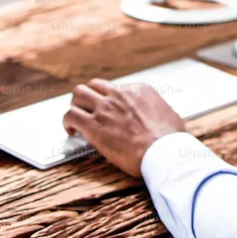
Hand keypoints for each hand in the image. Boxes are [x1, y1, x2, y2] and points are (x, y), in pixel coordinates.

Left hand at [61, 79, 186, 176]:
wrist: (162, 151)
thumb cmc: (169, 139)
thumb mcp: (169, 114)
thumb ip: (157, 110)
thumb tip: (158, 116)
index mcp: (138, 90)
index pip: (114, 87)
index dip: (108, 100)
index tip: (108, 110)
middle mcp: (118, 94)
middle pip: (92, 86)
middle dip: (87, 97)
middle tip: (87, 110)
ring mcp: (104, 108)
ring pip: (78, 95)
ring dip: (75, 106)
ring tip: (76, 118)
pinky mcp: (93, 125)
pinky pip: (71, 116)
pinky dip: (67, 122)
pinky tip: (71, 131)